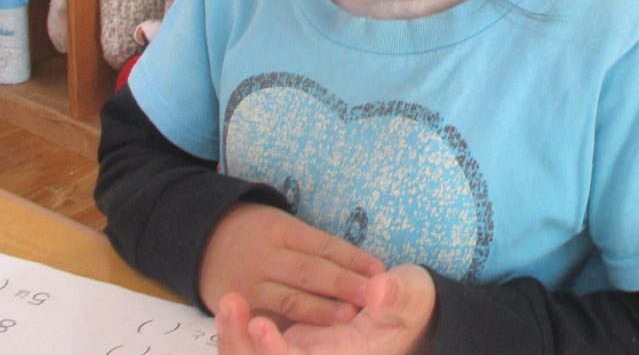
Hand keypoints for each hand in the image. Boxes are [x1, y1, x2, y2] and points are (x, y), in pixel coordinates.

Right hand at [200, 203, 384, 326]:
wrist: (201, 236)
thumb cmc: (258, 233)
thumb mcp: (284, 227)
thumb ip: (314, 247)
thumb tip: (359, 266)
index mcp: (283, 229)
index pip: (324, 245)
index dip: (353, 258)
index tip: (380, 270)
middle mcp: (268, 254)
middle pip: (311, 271)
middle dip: (343, 283)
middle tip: (374, 293)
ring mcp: (252, 281)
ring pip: (291, 298)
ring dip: (321, 309)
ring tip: (349, 315)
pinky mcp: (241, 305)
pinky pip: (270, 318)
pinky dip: (292, 327)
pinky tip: (312, 337)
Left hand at [215, 264, 436, 354]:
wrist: (406, 313)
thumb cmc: (410, 306)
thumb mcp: (411, 296)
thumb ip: (398, 295)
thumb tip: (379, 290)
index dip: (275, 353)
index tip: (260, 325)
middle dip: (240, 346)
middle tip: (230, 302)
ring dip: (234, 339)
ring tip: (227, 301)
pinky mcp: (293, 345)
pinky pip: (256, 349)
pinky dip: (239, 333)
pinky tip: (231, 304)